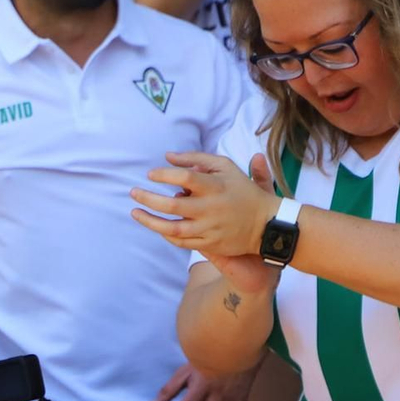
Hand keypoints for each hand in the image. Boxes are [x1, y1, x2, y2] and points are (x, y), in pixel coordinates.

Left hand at [132, 149, 281, 260]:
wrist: (266, 224)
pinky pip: (181, 241)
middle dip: (148, 199)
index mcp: (215, 187)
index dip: (164, 175)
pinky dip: (166, 234)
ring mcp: (209, 229)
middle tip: (133, 192)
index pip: (184, 178)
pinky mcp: (210, 244)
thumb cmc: (243, 190)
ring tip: (134, 213)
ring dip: (149, 221)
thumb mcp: (226, 167)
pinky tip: (155, 226)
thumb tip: (167, 156)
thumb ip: (197, 159)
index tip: (150, 174)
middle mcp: (211, 209)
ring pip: (172, 228)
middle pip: (172, 206)